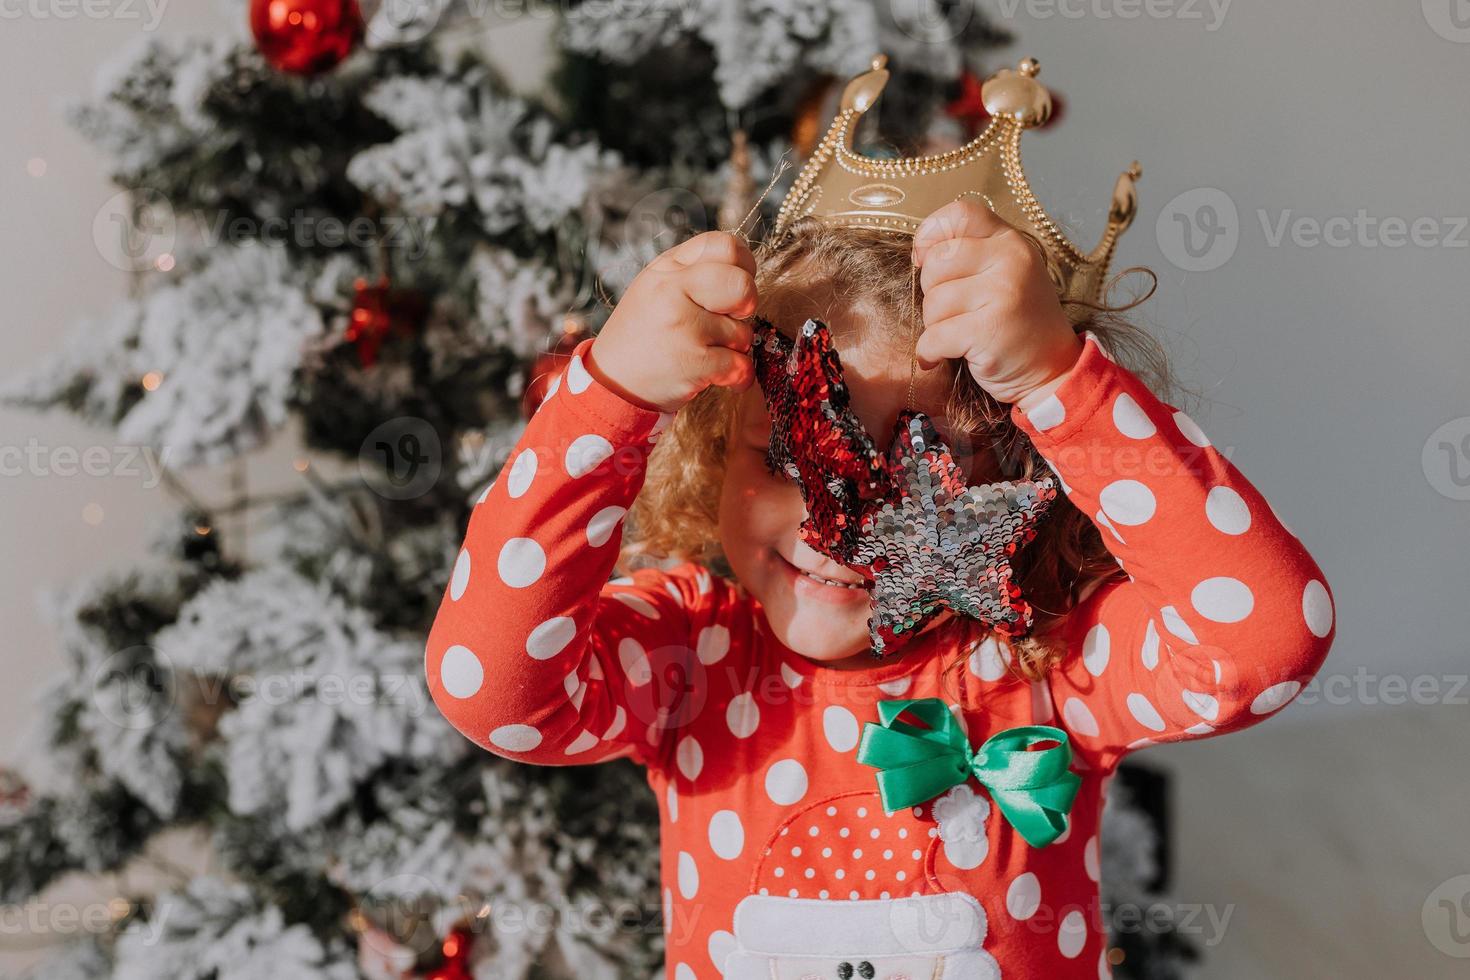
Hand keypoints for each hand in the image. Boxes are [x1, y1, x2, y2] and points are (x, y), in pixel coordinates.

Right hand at [585, 231, 758, 413]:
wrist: (611, 382)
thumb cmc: (644, 334)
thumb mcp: (658, 286)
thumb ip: (695, 271)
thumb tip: (744, 272)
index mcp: (667, 267)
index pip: (725, 245)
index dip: (743, 266)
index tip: (736, 287)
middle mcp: (672, 290)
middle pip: (742, 285)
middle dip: (747, 306)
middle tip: (733, 319)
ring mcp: (682, 326)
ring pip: (743, 332)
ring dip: (734, 348)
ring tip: (706, 352)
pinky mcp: (692, 361)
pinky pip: (741, 365)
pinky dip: (737, 376)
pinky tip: (718, 376)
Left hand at [912, 199, 1082, 411]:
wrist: (1052, 371)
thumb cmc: (1017, 322)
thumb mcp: (1005, 274)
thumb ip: (972, 254)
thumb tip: (920, 253)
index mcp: (1011, 242)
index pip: (960, 214)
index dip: (930, 234)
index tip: (924, 259)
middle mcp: (1011, 260)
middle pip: (936, 262)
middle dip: (932, 292)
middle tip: (955, 312)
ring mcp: (1003, 294)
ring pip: (932, 303)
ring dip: (935, 326)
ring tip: (960, 335)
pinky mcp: (990, 330)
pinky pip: (933, 337)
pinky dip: (930, 353)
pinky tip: (942, 356)